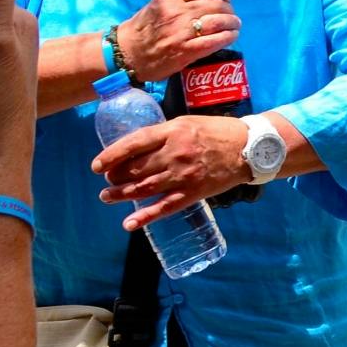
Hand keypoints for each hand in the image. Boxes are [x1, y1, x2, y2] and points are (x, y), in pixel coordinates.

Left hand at [92, 115, 250, 227]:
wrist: (250, 148)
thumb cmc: (218, 132)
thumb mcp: (187, 123)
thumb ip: (162, 134)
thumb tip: (136, 147)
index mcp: (173, 132)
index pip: (133, 144)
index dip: (111, 156)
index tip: (96, 166)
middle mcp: (175, 154)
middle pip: (135, 169)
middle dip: (115, 176)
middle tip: (108, 180)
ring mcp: (184, 175)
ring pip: (144, 188)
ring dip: (121, 194)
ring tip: (107, 197)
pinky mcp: (193, 192)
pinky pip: (165, 207)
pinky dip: (145, 217)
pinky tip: (129, 223)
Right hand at [118, 0, 239, 81]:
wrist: (126, 55)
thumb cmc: (142, 31)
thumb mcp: (157, 6)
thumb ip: (180, 0)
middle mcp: (176, 11)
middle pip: (217, 4)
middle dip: (229, 10)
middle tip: (231, 17)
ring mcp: (182, 31)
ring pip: (220, 21)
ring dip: (233, 24)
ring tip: (234, 27)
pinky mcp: (186, 50)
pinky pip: (216, 41)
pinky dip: (228, 37)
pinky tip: (231, 37)